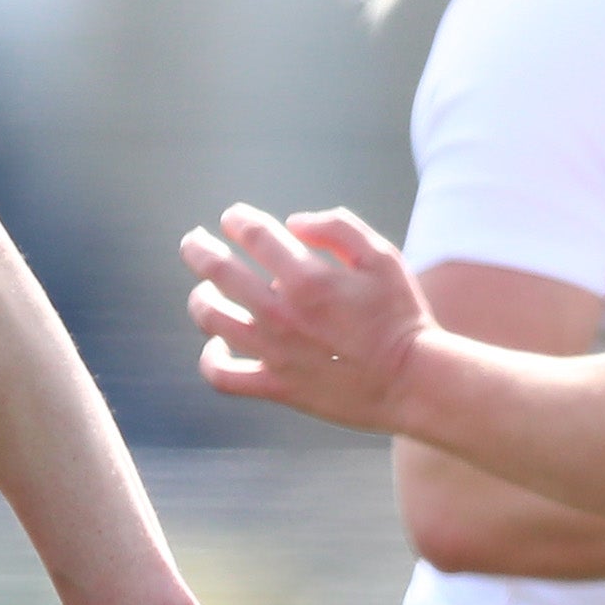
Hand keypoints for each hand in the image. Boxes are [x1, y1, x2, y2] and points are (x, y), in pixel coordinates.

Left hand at [184, 208, 426, 430]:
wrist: (411, 382)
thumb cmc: (400, 316)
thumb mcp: (382, 257)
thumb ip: (338, 228)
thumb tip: (293, 223)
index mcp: (306, 278)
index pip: (254, 235)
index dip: (238, 220)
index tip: (233, 217)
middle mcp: (281, 313)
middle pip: (218, 271)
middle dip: (199, 249)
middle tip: (193, 242)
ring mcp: (274, 352)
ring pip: (212, 319)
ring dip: (201, 298)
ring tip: (205, 291)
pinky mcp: (276, 387)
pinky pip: (223, 376)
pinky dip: (210, 359)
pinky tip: (216, 347)